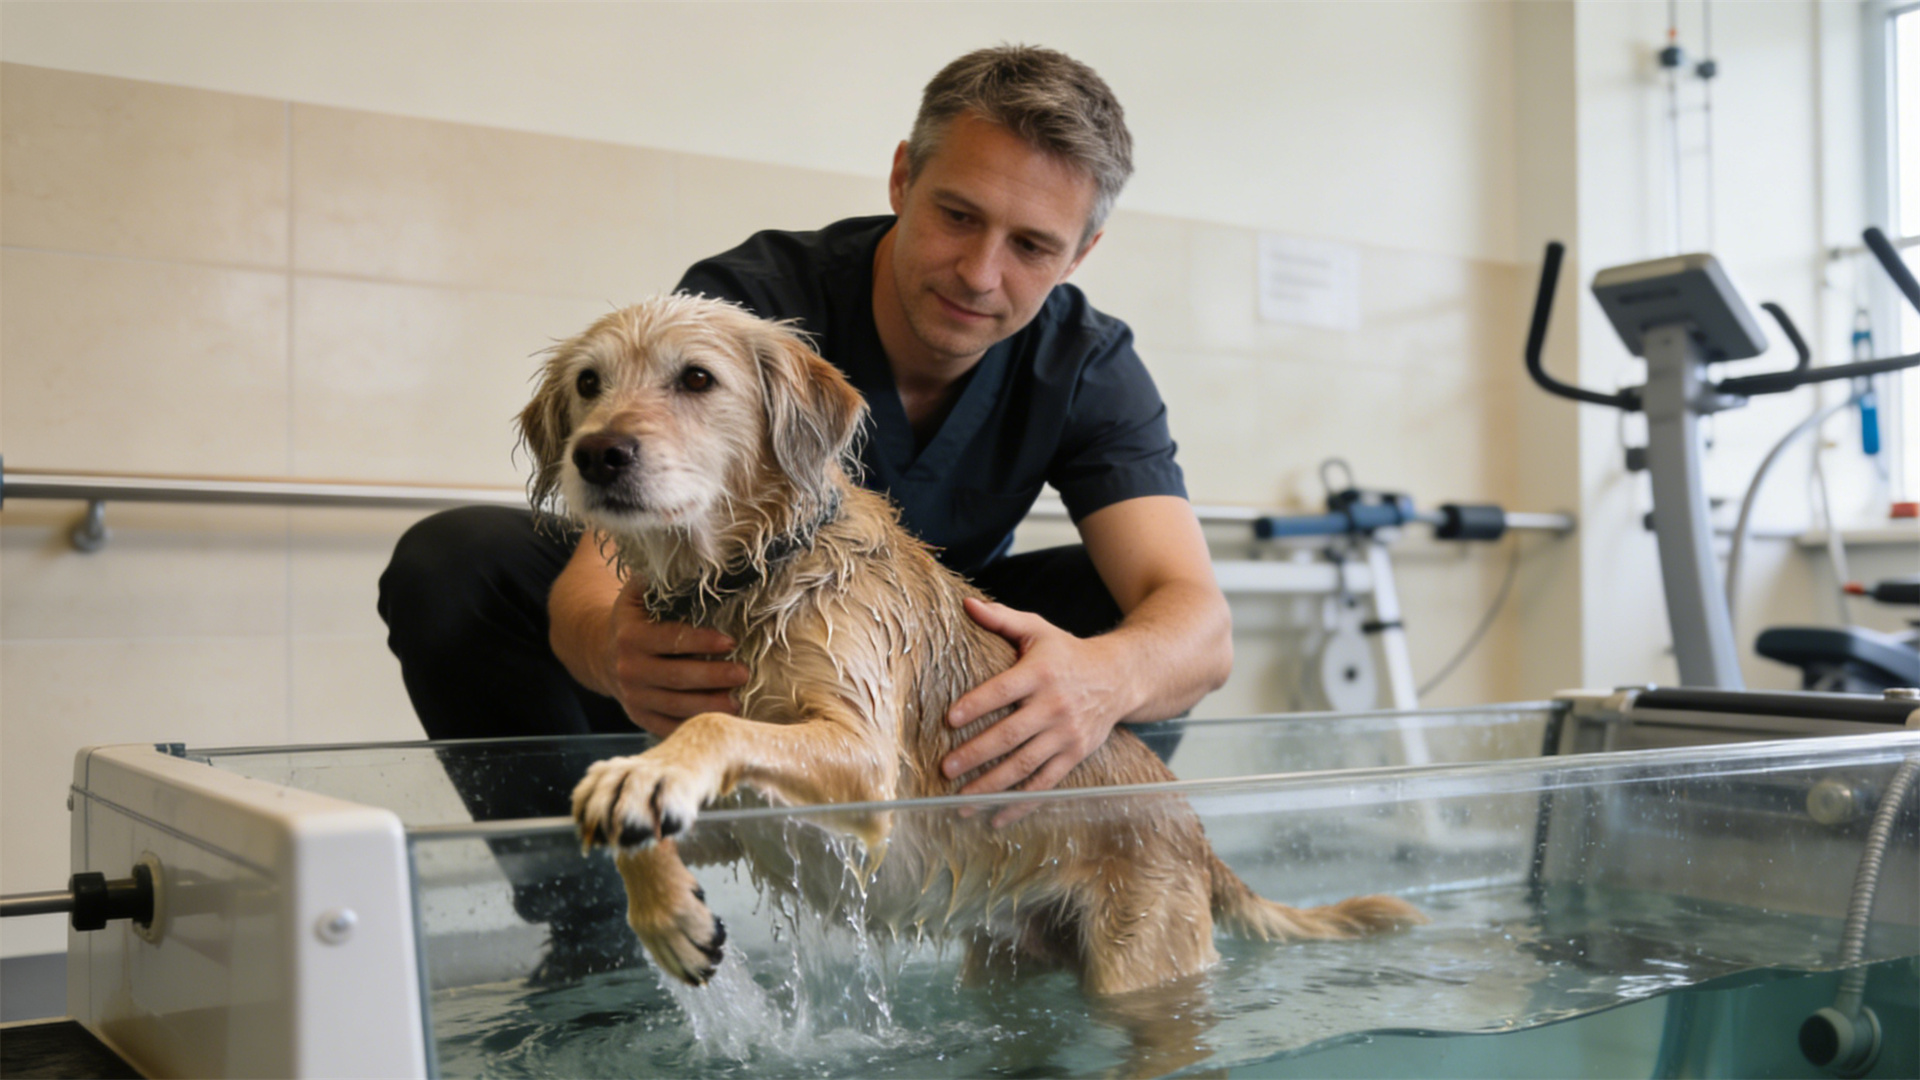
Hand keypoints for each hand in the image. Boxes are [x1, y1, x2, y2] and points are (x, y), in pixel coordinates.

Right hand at [602, 577, 748, 737]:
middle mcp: (628, 669)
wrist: (602, 651)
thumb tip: (698, 556)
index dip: (701, 641)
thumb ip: (662, 580)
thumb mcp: (640, 593)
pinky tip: (719, 721)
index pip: (671, 640)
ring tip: (738, 702)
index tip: (731, 641)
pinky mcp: (640, 716)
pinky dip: (693, 725)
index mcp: (630, 636)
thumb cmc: (637, 618)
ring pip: (675, 706)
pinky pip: (668, 726)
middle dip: (713, 677)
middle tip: (743, 673)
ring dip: (709, 706)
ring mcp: (633, 697)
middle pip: (677, 677)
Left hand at [941, 597, 1132, 796]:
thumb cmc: (1068, 653)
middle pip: (1009, 734)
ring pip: (1024, 765)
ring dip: (991, 785)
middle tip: (945, 768)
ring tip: (960, 799)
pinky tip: (994, 817)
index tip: (948, 720)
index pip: (1003, 691)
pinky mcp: (1074, 756)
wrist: (1120, 677)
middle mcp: (1054, 706)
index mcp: (1040, 674)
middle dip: (975, 754)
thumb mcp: (1038, 630)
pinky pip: (1044, 784)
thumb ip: (1002, 619)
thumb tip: (967, 604)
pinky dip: (1019, 803)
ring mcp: (1066, 735)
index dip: (975, 705)